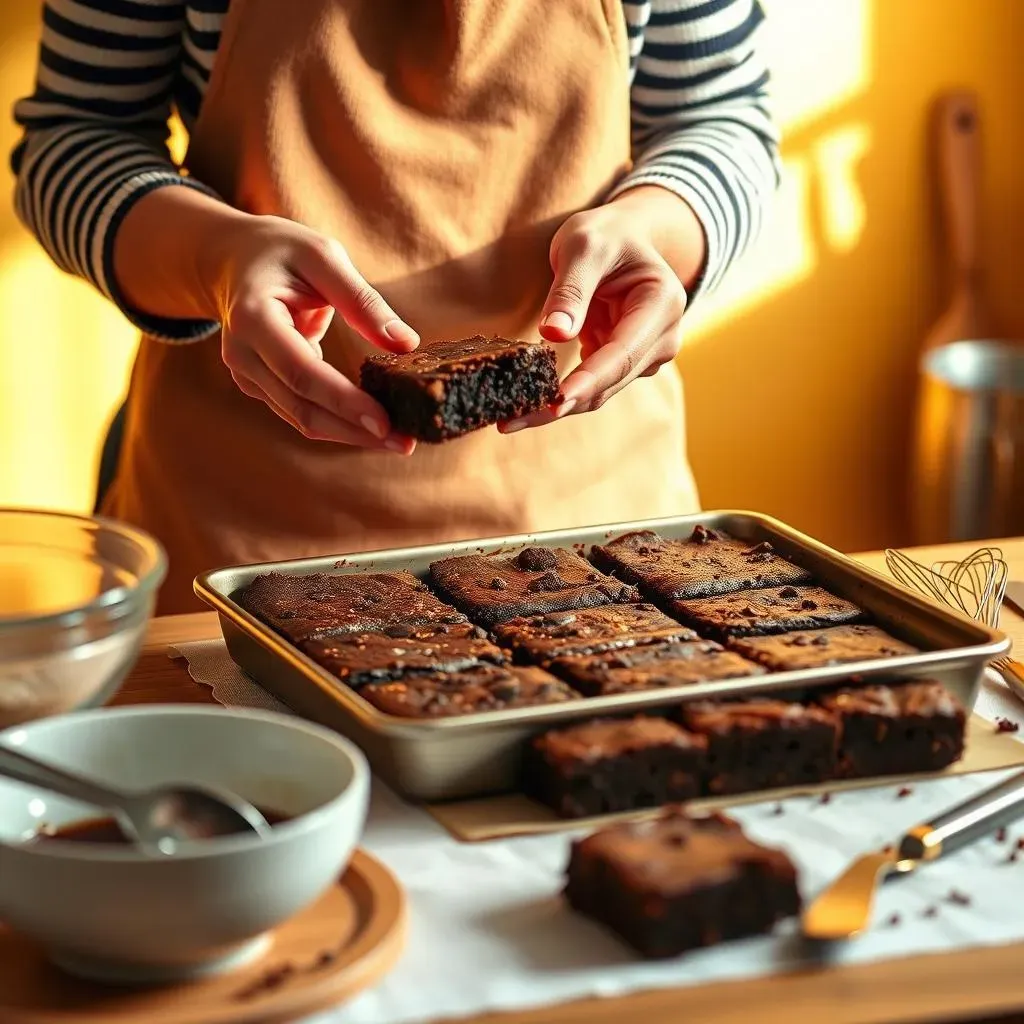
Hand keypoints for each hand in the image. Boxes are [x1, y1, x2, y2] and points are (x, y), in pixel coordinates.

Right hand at [208, 215, 418, 449]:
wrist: (234, 260)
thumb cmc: (284, 252)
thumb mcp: (324, 258)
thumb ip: (363, 301)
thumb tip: (406, 343)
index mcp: (253, 319)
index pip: (302, 372)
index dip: (344, 401)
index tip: (385, 423)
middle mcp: (242, 355)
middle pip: (302, 407)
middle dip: (355, 430)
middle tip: (405, 443)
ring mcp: (247, 376)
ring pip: (302, 418)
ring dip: (351, 433)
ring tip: (399, 441)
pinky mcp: (261, 386)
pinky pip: (303, 411)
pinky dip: (339, 421)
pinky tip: (374, 426)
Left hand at [502, 187, 704, 430]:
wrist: (623, 239)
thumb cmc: (605, 235)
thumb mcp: (583, 245)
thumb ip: (571, 289)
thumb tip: (554, 334)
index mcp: (662, 304)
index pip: (622, 353)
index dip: (589, 380)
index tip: (558, 402)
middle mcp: (663, 338)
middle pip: (609, 382)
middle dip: (563, 403)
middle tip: (511, 421)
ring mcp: (646, 356)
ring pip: (599, 393)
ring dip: (556, 408)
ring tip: (509, 420)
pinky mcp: (624, 365)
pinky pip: (590, 388)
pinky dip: (559, 397)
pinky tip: (525, 408)